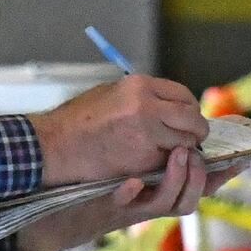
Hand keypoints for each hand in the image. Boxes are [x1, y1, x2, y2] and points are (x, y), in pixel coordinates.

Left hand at [13, 143, 209, 250]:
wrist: (61, 201)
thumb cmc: (100, 181)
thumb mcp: (134, 161)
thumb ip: (160, 148)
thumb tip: (185, 124)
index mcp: (164, 191)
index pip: (203, 186)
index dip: (222, 176)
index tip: (238, 160)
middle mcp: (153, 202)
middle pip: (191, 198)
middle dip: (199, 175)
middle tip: (194, 151)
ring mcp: (133, 207)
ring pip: (168, 203)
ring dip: (175, 179)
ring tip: (175, 155)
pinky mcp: (108, 208)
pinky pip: (124, 204)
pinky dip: (131, 194)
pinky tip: (132, 181)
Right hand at [28, 73, 205, 185]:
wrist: (54, 146)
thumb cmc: (76, 120)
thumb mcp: (109, 93)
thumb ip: (140, 96)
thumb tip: (165, 103)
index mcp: (139, 85)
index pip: (183, 95)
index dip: (190, 109)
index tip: (189, 118)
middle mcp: (147, 106)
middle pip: (192, 118)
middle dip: (195, 131)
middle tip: (192, 139)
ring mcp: (146, 133)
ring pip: (185, 143)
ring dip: (183, 150)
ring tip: (172, 153)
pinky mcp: (142, 159)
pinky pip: (167, 162)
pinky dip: (166, 164)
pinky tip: (153, 163)